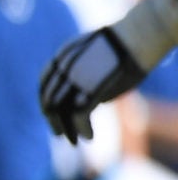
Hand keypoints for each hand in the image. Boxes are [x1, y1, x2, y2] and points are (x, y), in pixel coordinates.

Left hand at [41, 0, 177, 140]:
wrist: (136, 38)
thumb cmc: (122, 47)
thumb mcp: (92, 57)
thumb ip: (80, 76)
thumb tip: (81, 97)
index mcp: (61, 58)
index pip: (44, 84)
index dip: (45, 101)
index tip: (50, 113)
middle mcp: (62, 70)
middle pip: (49, 100)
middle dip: (53, 120)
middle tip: (58, 134)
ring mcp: (74, 80)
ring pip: (61, 111)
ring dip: (67, 129)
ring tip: (73, 141)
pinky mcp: (89, 90)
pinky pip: (80, 116)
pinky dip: (83, 130)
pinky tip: (89, 137)